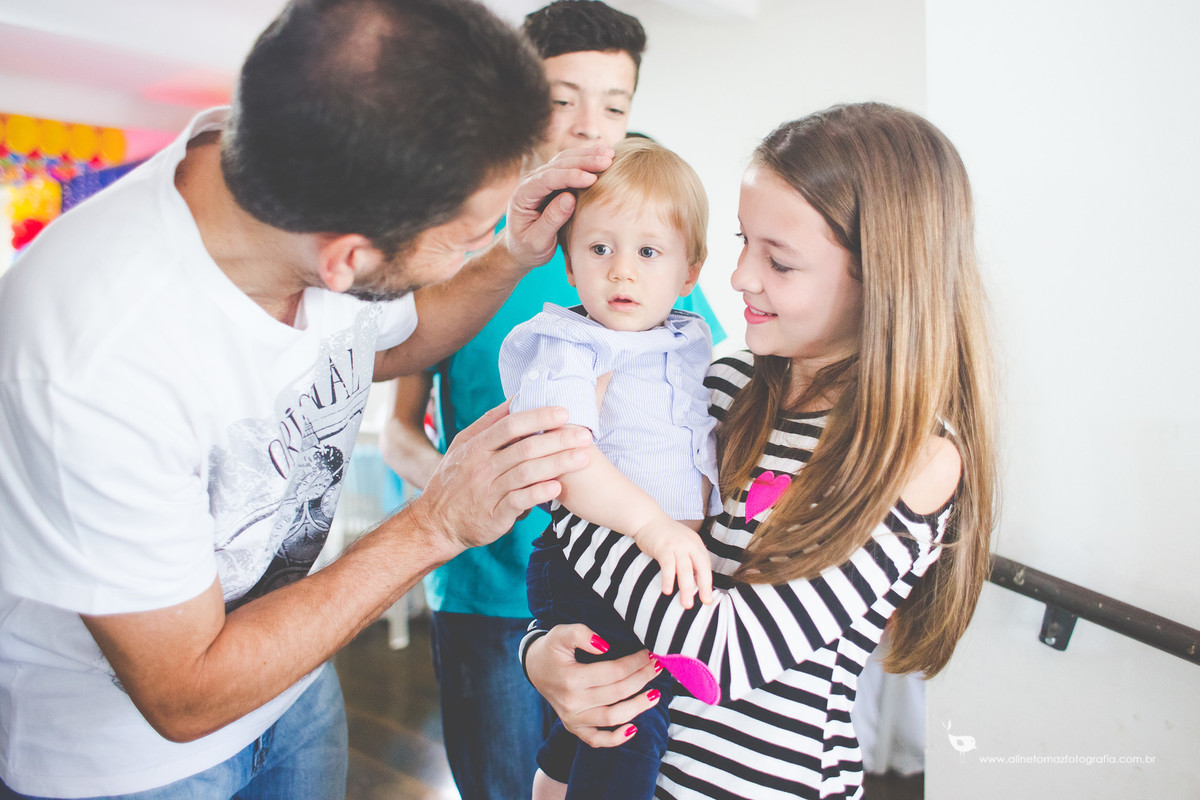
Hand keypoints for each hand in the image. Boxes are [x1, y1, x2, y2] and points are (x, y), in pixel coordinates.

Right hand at [407, 401, 590, 553]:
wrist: (436, 522)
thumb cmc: (455, 479)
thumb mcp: (463, 446)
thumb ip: (489, 423)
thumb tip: (516, 398)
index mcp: (476, 446)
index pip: (510, 424)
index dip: (538, 417)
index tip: (564, 412)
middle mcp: (481, 466)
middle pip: (524, 448)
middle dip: (558, 440)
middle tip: (585, 435)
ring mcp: (487, 490)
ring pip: (526, 473)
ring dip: (557, 464)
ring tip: (583, 458)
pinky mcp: (493, 514)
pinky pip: (519, 501)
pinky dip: (539, 494)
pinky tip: (558, 488)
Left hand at [503, 145, 614, 269]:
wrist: (520, 248)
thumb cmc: (527, 248)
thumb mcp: (537, 241)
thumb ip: (552, 220)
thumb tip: (570, 198)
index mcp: (523, 195)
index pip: (547, 179)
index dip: (570, 177)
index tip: (592, 179)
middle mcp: (531, 181)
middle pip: (559, 164)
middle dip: (584, 161)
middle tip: (608, 161)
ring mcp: (542, 178)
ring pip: (565, 159)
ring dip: (588, 155)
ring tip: (610, 154)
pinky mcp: (553, 181)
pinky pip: (570, 164)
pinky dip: (586, 159)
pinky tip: (602, 155)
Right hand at [525, 624, 661, 747]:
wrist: (535, 668)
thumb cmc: (552, 648)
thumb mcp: (561, 632)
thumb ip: (581, 633)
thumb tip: (605, 646)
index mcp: (570, 679)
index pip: (613, 672)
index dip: (635, 663)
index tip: (649, 653)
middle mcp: (572, 703)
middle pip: (617, 693)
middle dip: (642, 679)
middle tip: (657, 667)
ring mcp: (573, 719)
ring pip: (612, 718)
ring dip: (638, 707)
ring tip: (655, 695)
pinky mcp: (574, 728)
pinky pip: (597, 740)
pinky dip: (617, 739)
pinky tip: (634, 729)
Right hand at [632, 518, 713, 607]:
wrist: (647, 519)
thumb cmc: (664, 535)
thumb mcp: (682, 543)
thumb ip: (689, 558)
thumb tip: (694, 581)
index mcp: (696, 544)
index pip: (706, 565)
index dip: (708, 582)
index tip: (707, 598)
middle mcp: (689, 544)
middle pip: (700, 567)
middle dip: (704, 586)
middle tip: (705, 602)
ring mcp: (677, 545)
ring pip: (685, 569)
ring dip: (686, 588)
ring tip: (686, 604)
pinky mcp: (663, 547)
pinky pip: (668, 565)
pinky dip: (668, 579)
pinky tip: (667, 591)